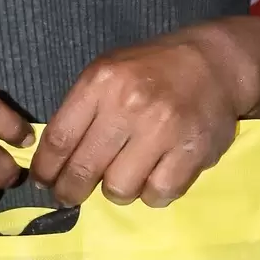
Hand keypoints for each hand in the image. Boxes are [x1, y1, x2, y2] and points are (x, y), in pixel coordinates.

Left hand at [31, 25, 259, 209]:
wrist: (215, 64)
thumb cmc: (153, 69)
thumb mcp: (109, 71)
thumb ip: (81, 110)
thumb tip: (51, 158)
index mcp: (102, 82)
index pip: (59, 139)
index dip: (45, 169)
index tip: (44, 182)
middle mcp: (130, 105)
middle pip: (84, 170)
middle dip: (70, 191)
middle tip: (71, 195)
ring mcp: (163, 130)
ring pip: (119, 189)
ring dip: (117, 190)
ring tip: (124, 176)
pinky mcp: (192, 152)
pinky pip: (157, 194)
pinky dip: (153, 193)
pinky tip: (155, 176)